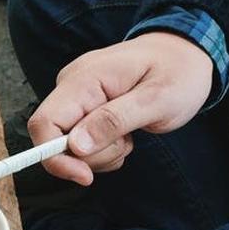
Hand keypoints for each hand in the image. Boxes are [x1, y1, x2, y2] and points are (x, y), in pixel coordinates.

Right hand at [28, 32, 212, 185]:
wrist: (184, 53)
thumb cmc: (178, 72)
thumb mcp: (157, 100)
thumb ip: (114, 121)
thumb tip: (75, 146)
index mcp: (84, 79)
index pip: (44, 123)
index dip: (54, 157)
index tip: (85, 176)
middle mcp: (71, 86)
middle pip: (55, 139)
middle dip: (90, 156)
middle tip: (128, 144)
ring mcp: (76, 96)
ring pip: (69, 147)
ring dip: (101, 154)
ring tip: (130, 134)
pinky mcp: (83, 107)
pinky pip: (80, 142)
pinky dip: (103, 149)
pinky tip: (124, 133)